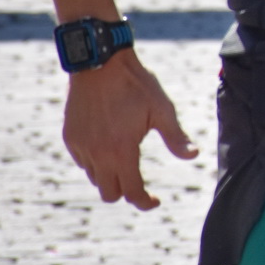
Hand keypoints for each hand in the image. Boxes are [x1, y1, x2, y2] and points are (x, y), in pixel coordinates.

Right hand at [62, 50, 197, 209]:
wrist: (100, 62)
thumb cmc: (135, 84)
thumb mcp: (161, 109)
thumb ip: (176, 137)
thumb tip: (193, 155)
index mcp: (121, 150)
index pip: (131, 191)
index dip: (144, 202)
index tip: (155, 201)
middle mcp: (97, 153)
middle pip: (108, 193)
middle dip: (125, 191)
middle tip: (139, 181)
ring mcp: (81, 146)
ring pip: (94, 178)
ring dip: (110, 176)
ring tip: (125, 159)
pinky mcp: (70, 137)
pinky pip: (82, 162)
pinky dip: (95, 162)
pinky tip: (108, 146)